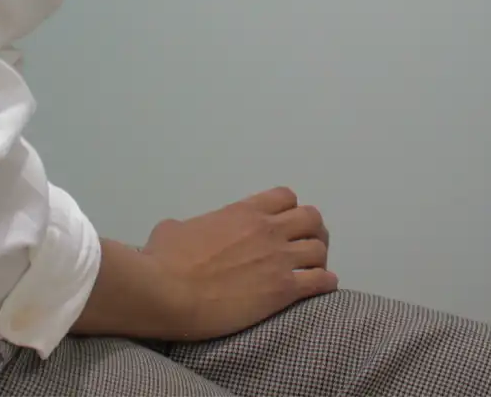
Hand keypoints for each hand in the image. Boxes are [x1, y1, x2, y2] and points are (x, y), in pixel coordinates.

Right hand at [139, 187, 335, 341]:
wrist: (167, 292)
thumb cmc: (164, 260)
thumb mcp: (172, 229)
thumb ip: (188, 227)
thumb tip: (181, 234)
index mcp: (244, 211)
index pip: (285, 197)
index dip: (289, 210)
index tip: (285, 224)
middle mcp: (267, 229)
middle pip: (311, 218)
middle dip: (312, 231)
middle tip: (305, 246)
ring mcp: (278, 258)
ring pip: (319, 248)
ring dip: (320, 258)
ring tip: (315, 269)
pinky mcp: (282, 290)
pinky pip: (319, 282)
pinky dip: (325, 283)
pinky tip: (323, 287)